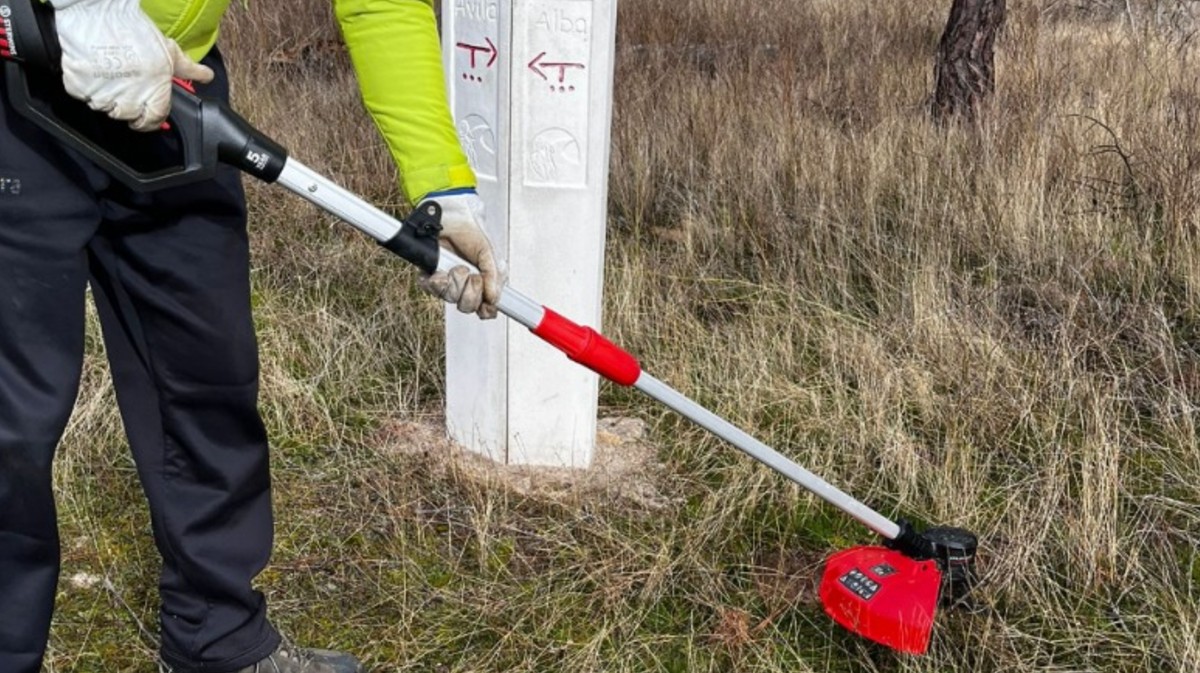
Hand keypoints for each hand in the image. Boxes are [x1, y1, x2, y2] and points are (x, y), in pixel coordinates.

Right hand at [51, 0, 213, 131]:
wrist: (98, 11)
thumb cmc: (135, 29)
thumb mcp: (169, 50)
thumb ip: (188, 69)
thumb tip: (207, 77)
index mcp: (155, 91)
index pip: (154, 120)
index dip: (150, 118)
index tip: (146, 115)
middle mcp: (130, 97)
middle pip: (128, 116)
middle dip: (128, 106)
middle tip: (125, 89)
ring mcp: (103, 93)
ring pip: (105, 108)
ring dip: (106, 97)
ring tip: (109, 76)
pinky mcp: (78, 86)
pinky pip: (83, 95)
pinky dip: (85, 87)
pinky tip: (93, 71)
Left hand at [417, 190, 501, 319]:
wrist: (452, 216)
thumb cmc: (471, 231)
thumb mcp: (489, 254)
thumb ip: (494, 276)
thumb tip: (494, 298)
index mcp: (482, 282)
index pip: (485, 308)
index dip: (486, 310)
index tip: (488, 307)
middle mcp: (464, 285)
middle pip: (467, 307)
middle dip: (471, 293)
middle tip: (473, 276)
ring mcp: (447, 282)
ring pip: (450, 298)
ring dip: (455, 283)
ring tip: (458, 267)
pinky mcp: (430, 275)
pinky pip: (431, 289)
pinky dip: (438, 280)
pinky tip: (442, 270)